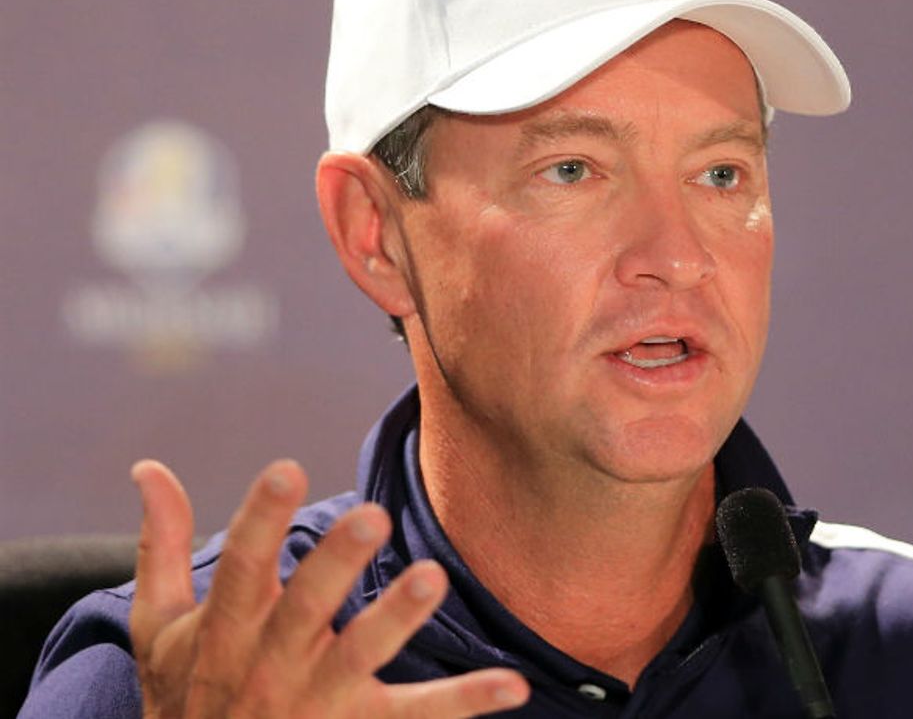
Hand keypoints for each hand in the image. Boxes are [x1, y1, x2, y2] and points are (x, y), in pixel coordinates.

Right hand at [129, 459, 530, 716]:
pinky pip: (418, 715)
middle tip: (371, 515)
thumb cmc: (186, 696)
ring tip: (433, 577)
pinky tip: (513, 683)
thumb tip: (149, 467)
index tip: (286, 467)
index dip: (260, 518)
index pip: (241, 566)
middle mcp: (270, 663)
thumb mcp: (158, 628)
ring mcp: (318, 701)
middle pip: (305, 607)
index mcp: (226, 627)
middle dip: (336, 563)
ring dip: (396, 619)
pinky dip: (466, 700)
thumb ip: (162, 545)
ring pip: (359, 657)